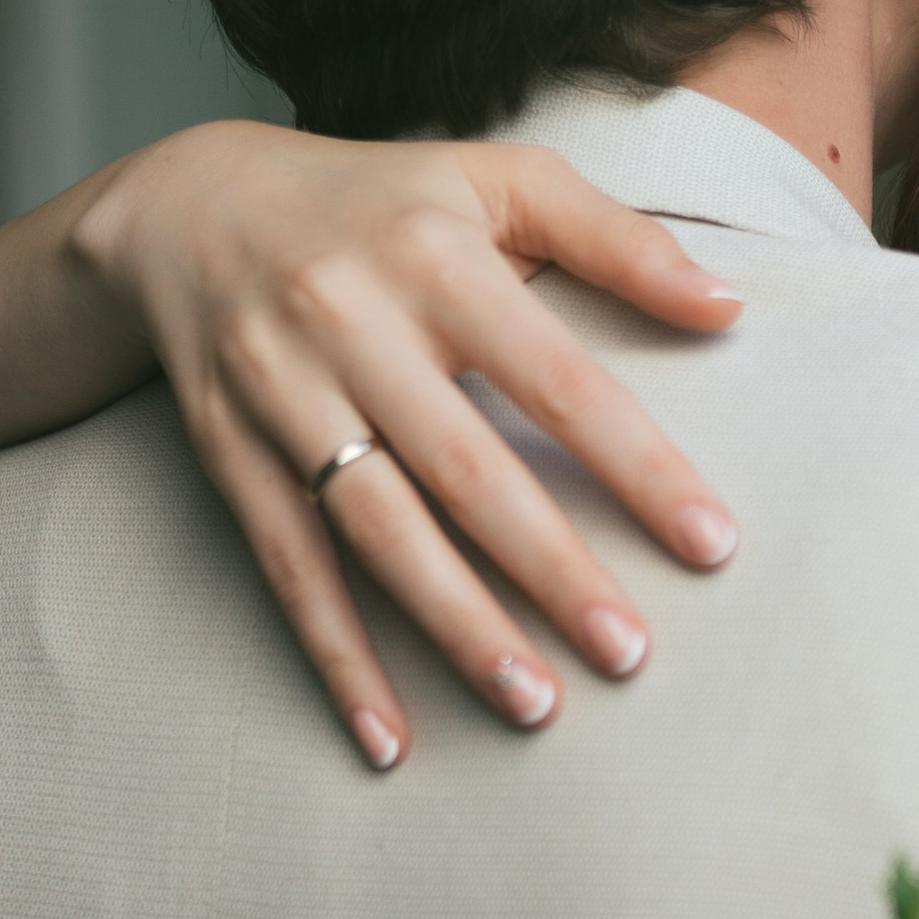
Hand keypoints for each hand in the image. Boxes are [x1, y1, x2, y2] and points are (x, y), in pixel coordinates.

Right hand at [71, 123, 742, 766]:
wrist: (189, 206)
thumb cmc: (383, 202)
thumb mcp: (498, 181)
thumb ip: (617, 237)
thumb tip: (728, 307)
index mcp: (435, 257)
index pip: (556, 376)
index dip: (636, 463)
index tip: (711, 544)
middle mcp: (350, 323)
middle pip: (466, 468)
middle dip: (552, 570)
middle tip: (630, 655)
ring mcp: (281, 392)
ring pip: (377, 530)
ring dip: (455, 627)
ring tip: (534, 704)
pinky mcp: (227, 451)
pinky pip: (288, 567)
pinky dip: (336, 656)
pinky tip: (389, 737)